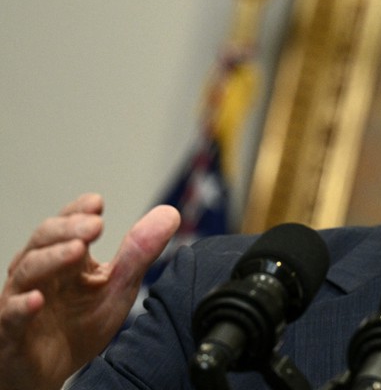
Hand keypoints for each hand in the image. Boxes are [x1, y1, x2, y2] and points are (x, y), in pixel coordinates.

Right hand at [0, 194, 179, 389]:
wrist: (49, 374)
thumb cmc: (77, 326)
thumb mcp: (116, 287)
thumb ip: (139, 252)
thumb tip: (170, 213)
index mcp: (64, 260)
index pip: (66, 225)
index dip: (78, 212)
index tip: (97, 203)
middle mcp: (38, 273)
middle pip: (44, 240)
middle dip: (69, 229)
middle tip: (95, 225)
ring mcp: (20, 300)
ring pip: (26, 271)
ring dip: (51, 258)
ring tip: (76, 250)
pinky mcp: (8, 332)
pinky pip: (9, 315)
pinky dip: (21, 306)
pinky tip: (37, 300)